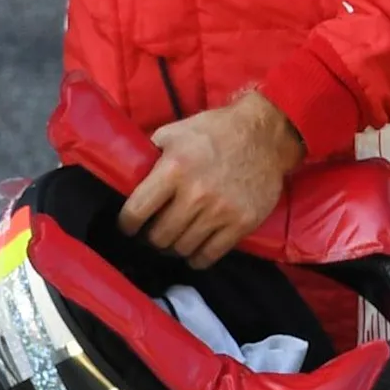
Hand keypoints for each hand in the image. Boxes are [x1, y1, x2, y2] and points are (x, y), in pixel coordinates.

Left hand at [118, 90, 301, 268]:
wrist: (264, 135)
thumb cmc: (214, 131)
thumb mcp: (174, 133)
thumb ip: (149, 155)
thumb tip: (125, 175)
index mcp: (173, 169)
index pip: (136, 211)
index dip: (126, 223)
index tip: (127, 226)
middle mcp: (195, 194)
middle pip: (159, 236)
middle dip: (151, 237)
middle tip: (152, 233)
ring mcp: (221, 211)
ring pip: (183, 248)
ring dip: (174, 247)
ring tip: (173, 239)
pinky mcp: (242, 223)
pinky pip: (211, 255)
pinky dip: (198, 258)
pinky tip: (193, 250)